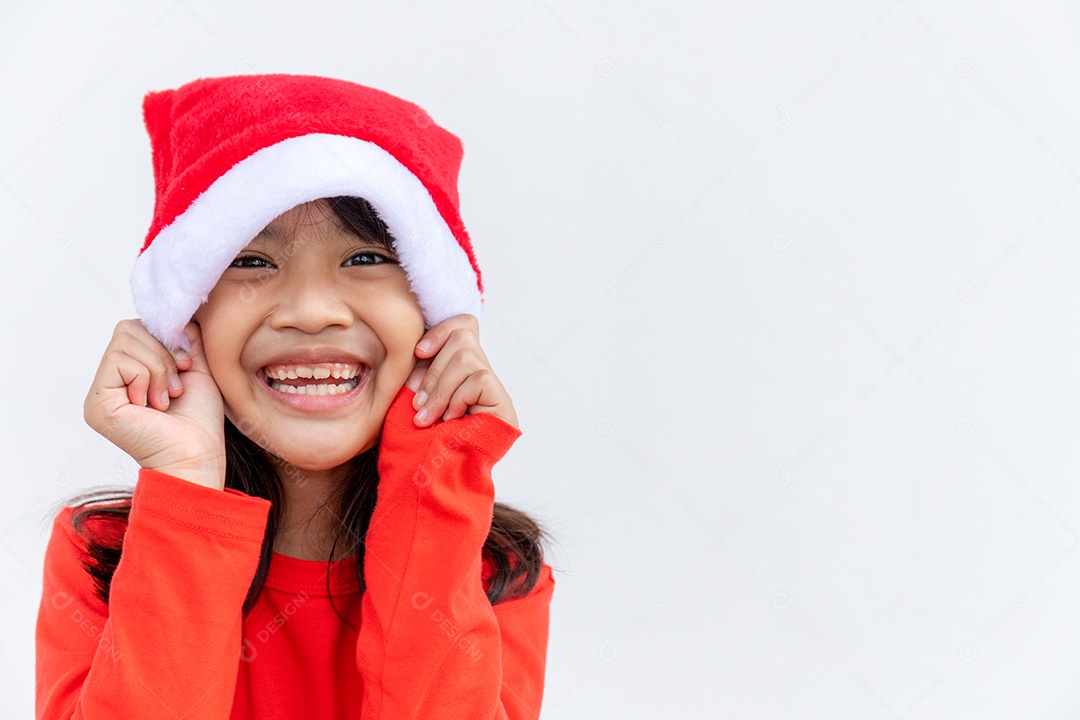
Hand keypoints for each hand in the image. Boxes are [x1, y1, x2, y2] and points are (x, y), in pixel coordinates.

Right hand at [83, 319, 226, 489]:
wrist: (198, 454)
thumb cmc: (199, 419)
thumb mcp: (197, 367)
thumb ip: (185, 338)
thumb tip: (178, 314)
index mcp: (130, 372)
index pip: (138, 328)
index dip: (167, 338)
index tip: (187, 364)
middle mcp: (110, 381)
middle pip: (128, 328)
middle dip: (163, 352)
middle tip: (177, 384)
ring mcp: (100, 392)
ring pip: (125, 341)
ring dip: (158, 366)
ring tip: (167, 396)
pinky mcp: (97, 402)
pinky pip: (120, 360)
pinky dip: (147, 376)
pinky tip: (154, 404)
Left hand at [404, 314, 518, 429]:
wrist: (439, 474)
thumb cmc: (425, 437)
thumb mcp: (417, 396)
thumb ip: (421, 370)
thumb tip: (419, 348)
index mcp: (459, 368)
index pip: (463, 324)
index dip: (441, 330)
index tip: (418, 352)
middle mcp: (480, 371)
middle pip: (462, 336)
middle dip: (432, 370)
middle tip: (417, 405)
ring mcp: (493, 385)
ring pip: (465, 357)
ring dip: (440, 389)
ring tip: (428, 417)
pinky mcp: (501, 398)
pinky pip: (476, 378)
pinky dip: (456, 399)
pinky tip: (452, 420)